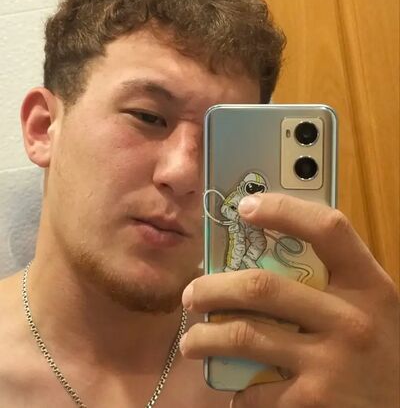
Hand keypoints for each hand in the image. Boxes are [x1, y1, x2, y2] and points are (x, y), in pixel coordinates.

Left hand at [179, 193, 399, 407]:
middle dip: (213, 289)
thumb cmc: (380, 348)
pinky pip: (257, 393)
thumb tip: (265, 251)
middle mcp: (351, 319)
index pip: (327, 228)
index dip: (282, 210)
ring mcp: (333, 362)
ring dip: (206, 337)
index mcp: (368, 284)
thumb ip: (331, 278)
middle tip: (193, 294)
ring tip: (192, 340)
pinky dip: (236, 391)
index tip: (245, 206)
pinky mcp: (316, 402)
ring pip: (245, 336)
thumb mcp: (368, 304)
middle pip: (262, 287)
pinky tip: (232, 388)